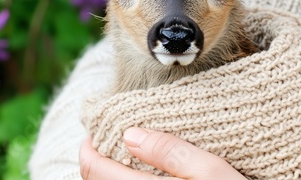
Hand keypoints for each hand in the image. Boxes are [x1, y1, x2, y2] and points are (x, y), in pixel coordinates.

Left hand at [80, 127, 245, 179]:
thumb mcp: (213, 172)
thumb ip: (170, 152)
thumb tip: (131, 135)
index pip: (96, 171)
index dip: (87, 148)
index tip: (93, 129)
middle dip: (96, 159)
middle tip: (107, 137)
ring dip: (110, 173)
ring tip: (123, 152)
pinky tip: (142, 171)